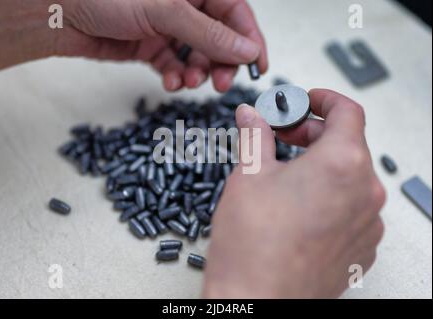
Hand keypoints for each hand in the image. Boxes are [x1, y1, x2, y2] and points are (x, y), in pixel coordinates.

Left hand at [58, 0, 267, 91]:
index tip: (258, 66)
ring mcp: (168, 27)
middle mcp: (185, 6)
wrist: (60, 13)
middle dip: (221, 63)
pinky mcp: (152, 46)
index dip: (249, 40)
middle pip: (219, 38)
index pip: (236, 12)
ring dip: (197, 74)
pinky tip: (170, 81)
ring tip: (189, 82)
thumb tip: (246, 50)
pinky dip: (175, 77)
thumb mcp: (166, 10)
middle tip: (220, 82)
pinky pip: (175, 66)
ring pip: (198, 56)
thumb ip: (209, 33)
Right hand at [203, 89, 385, 297]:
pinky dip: (330, 196)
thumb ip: (256, 136)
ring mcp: (367, 223)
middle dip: (314, 134)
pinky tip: (299, 206)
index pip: (347, 111)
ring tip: (287, 175)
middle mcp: (365, 192)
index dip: (324, 100)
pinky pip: (351, 208)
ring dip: (322, 166)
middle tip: (283, 137)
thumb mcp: (248, 174)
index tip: (307, 102)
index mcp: (342, 164)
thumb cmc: (252, 243)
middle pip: (348, 143)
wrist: (256, 300)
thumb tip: (251, 115)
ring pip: (350, 177)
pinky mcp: (361, 248)